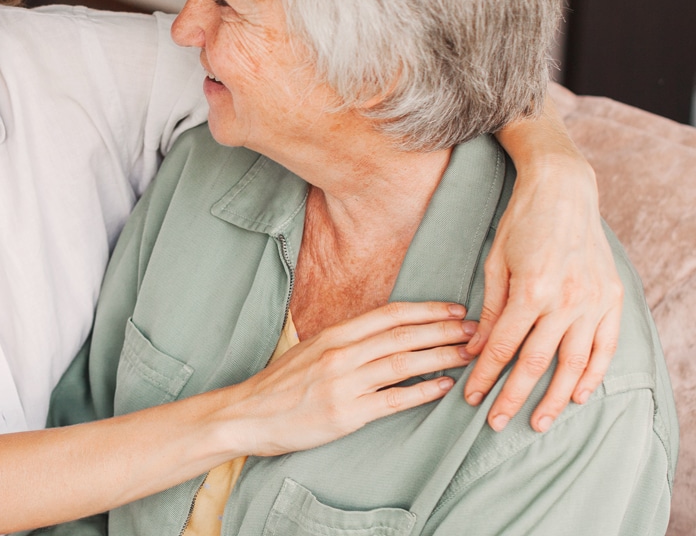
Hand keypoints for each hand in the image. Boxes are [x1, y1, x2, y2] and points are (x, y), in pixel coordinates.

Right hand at [226, 301, 475, 455]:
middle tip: (476, 329)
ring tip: (470, 355)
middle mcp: (341, 354)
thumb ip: (345, 341)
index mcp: (334, 334)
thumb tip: (383, 334)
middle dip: (444, 330)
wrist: (248, 414)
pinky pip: (393, 399)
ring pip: (403, 363)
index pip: (389, 314)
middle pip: (402, 335)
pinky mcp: (347, 414)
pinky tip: (444, 387)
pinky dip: (422, 391)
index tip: (455, 309)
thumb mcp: (311, 350)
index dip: (426, 310)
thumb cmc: (281, 384)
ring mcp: (344, 383)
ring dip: (441, 357)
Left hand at [463, 155, 621, 432]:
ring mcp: (594, 302)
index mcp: (532, 291)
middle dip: (514, 397)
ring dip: (554, 397)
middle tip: (496, 423)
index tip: (472, 398)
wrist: (564, 192)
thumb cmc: (521, 223)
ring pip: (573, 363)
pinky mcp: (612, 299)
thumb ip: (489, 310)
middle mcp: (566, 301)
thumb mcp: (495, 263)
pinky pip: (605, 347)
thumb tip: (476, 351)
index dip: (486, 377)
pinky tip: (577, 395)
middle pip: (536, 363)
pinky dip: (593, 374)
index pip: (504, 347)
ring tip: (539, 422)